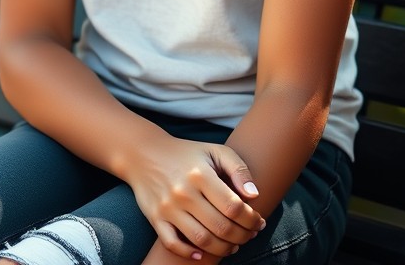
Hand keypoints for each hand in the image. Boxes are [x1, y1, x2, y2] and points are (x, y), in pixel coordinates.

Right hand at [125, 132, 263, 259]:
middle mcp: (183, 192)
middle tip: (250, 236)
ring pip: (202, 240)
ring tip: (234, 246)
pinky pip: (173, 244)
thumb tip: (254, 195)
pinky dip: (190, 253)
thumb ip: (238, 169)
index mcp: (200, 174)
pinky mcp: (155, 218)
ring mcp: (168, 207)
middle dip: (242, 236)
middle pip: (221, 227)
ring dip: (223, 249)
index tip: (259, 222)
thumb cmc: (187, 153)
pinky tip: (203, 253)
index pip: (233, 206)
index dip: (251, 219)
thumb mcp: (214, 151)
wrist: (145, 153)